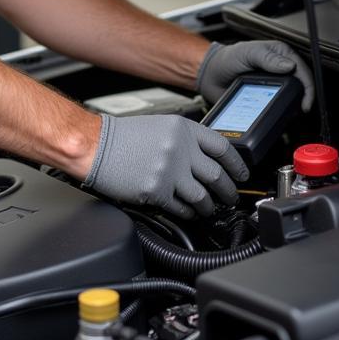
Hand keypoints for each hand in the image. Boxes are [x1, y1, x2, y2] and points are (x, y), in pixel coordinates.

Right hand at [84, 114, 247, 218]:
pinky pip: (181, 208)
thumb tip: (206, 160)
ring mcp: (169, 170)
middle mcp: (180, 148)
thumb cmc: (122, 137)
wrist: (96, 145)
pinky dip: (188, 213)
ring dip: (210, 207)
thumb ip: (184, 140)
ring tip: (210, 209)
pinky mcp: (157, 191)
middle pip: (218, 175)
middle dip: (229, 191)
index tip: (242, 174)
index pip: (223, 147)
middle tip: (231, 198)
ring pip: (204, 197)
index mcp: (183, 128)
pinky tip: (188, 212)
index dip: (237, 164)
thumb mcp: (159, 126)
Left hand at [197, 40, 313, 111]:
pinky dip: (281, 113)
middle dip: (303, 98)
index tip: (305, 100)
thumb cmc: (228, 58)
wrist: (210, 76)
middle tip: (301, 110)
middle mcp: (280, 70)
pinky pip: (278, 107)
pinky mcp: (267, 98)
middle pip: (301, 85)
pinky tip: (280, 117)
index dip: (307, 86)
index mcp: (280, 54)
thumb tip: (288, 65)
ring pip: (292, 98)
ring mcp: (274, 85)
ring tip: (292, 115)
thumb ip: (267, 57)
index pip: (302, 70)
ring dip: (293, 107)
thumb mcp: (248, 53)